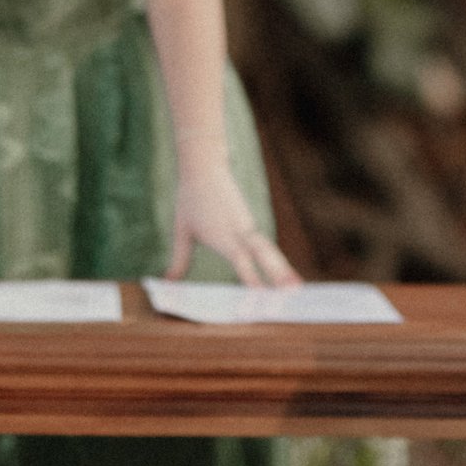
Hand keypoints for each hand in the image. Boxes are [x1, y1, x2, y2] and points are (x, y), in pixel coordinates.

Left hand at [165, 156, 299, 288]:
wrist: (205, 166)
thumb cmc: (191, 198)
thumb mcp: (182, 230)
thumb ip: (179, 259)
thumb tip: (167, 284)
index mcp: (223, 234)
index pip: (242, 261)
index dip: (252, 280)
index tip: (261, 299)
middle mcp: (240, 231)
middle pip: (264, 255)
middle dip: (279, 275)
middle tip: (294, 294)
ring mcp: (248, 227)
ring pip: (269, 251)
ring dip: (283, 270)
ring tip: (298, 290)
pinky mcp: (250, 225)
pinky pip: (265, 247)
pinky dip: (277, 262)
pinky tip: (287, 278)